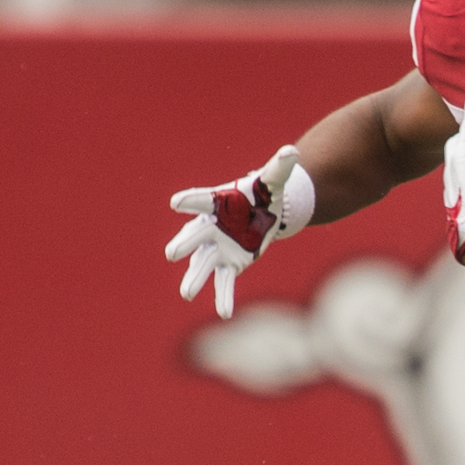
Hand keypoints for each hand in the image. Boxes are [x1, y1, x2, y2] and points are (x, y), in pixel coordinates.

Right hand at [165, 145, 304, 317]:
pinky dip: (224, 297)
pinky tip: (224, 314)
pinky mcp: (231, 264)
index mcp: (217, 203)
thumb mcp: (273, 179)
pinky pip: (225, 282)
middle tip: (172, 254)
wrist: (265, 213)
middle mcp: (211, 228)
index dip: (190, 201)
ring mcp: (218, 248)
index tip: (176, 203)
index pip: (201, 201)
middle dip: (184, 245)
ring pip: (204, 265)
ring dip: (195, 279)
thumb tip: (293, 151)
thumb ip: (280, 166)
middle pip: (195, 237)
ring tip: (186, 294)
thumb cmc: (263, 193)